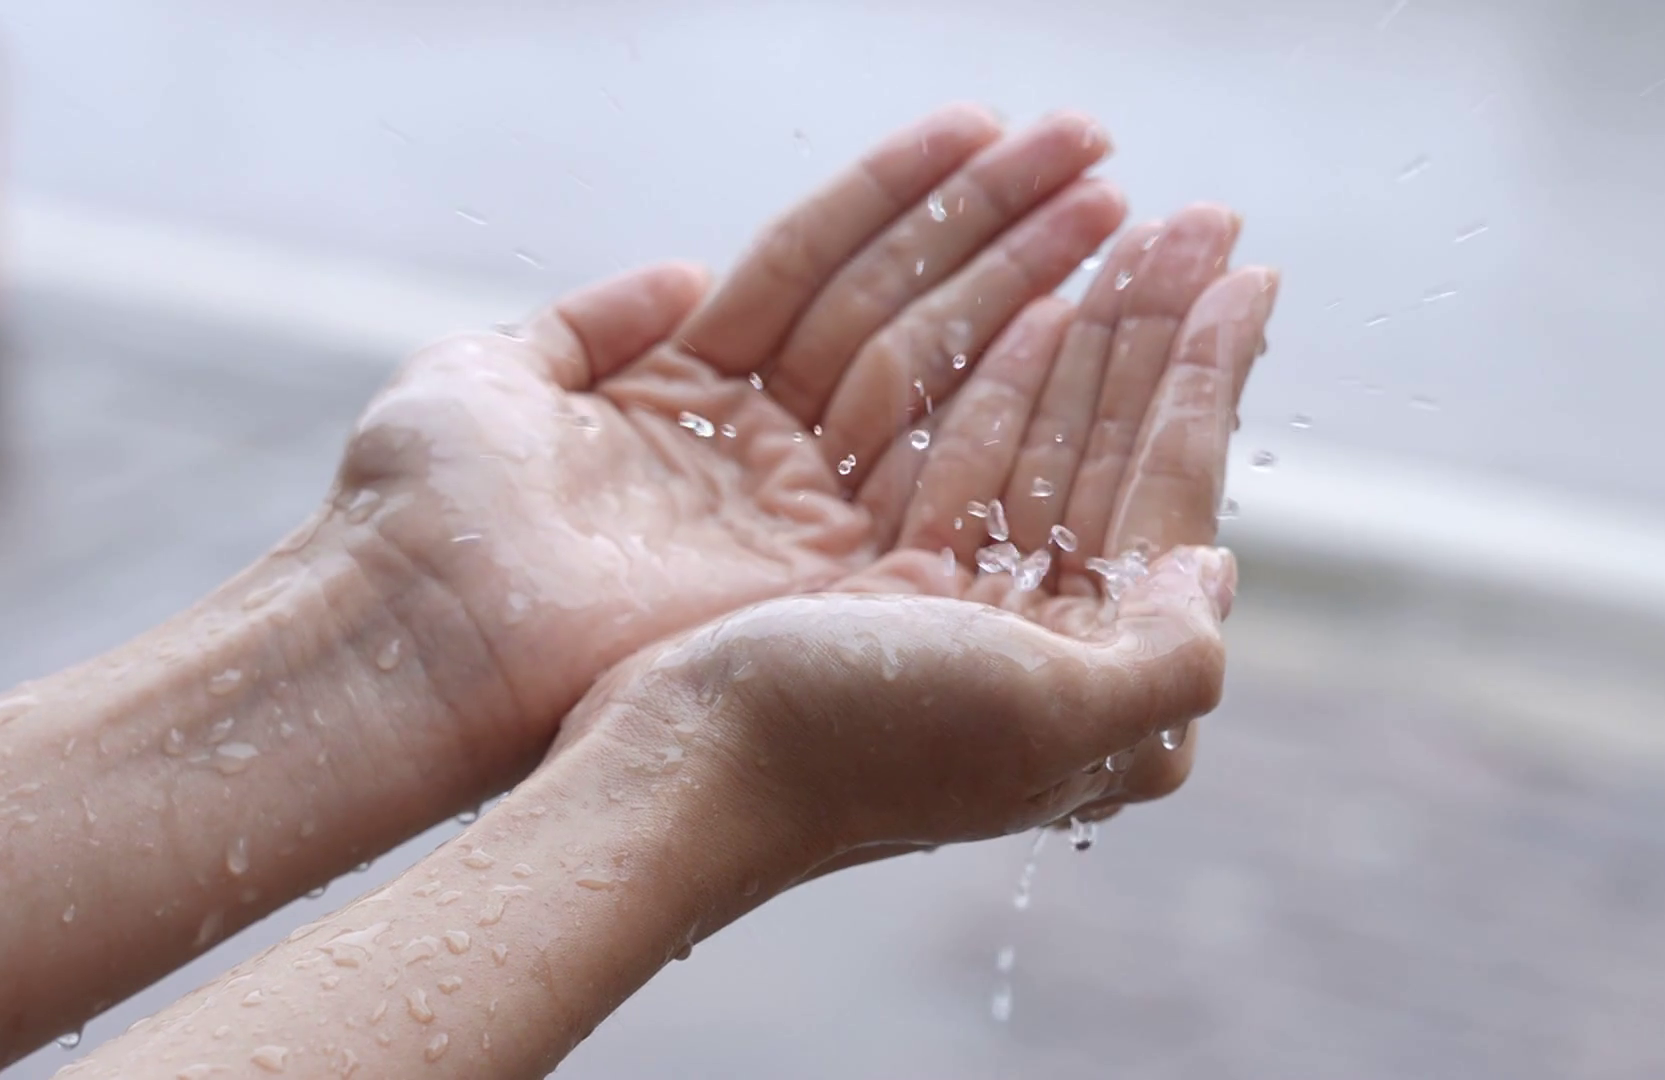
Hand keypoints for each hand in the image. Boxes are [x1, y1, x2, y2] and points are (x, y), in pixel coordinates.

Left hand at [329, 106, 1123, 758]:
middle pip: (895, 303)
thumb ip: (594, 319)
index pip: (815, 260)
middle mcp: (758, 442)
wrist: (410, 637)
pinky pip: (920, 459)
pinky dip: (991, 383)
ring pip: (925, 365)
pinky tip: (1063, 310)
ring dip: (1019, 279)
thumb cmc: (422, 507)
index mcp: (684, 383)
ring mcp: (798, 507)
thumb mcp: (490, 375)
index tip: (985, 125)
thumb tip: (683, 271)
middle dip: (994, 221)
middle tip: (1096, 148)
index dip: (898, 190)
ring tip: (1109, 200)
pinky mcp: (821, 572)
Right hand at [567, 204, 1276, 860]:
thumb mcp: (1048, 721)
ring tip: (1127, 235)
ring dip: (1089, 340)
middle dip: (1155, 335)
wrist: (674, 780)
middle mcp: (1038, 651)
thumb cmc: (852, 747)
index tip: (1249, 272)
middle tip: (1196, 219)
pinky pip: (959, 463)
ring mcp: (957, 613)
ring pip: (1042, 444)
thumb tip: (1212, 569)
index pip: (1169, 497)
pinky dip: (998, 387)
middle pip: (1112, 457)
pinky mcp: (879, 587)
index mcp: (1094, 690)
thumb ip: (1165, 658)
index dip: (1210, 378)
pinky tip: (1034, 316)